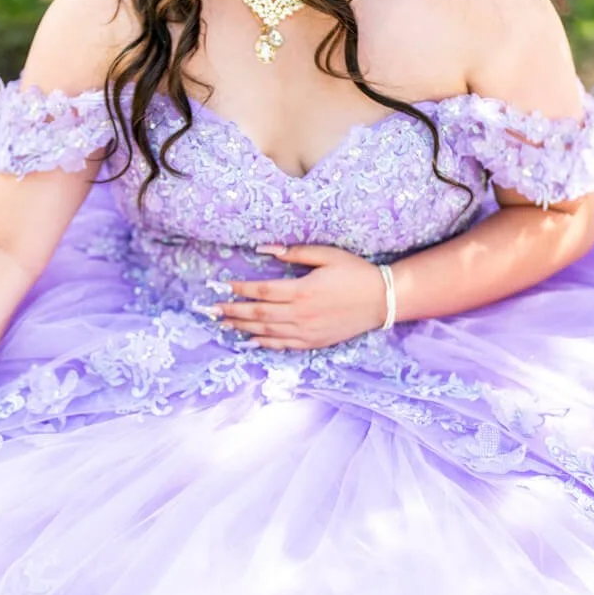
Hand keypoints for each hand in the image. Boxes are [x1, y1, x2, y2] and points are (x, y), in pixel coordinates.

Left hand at [210, 244, 389, 349]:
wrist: (381, 301)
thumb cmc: (355, 273)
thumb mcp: (327, 255)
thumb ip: (294, 253)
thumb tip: (264, 249)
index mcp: (301, 290)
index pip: (261, 291)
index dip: (239, 289)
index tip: (221, 286)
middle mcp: (300, 314)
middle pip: (257, 313)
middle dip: (232, 310)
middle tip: (212, 309)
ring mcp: (306, 331)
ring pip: (266, 331)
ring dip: (242, 327)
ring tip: (224, 323)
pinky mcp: (313, 342)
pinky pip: (282, 345)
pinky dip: (263, 343)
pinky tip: (250, 340)